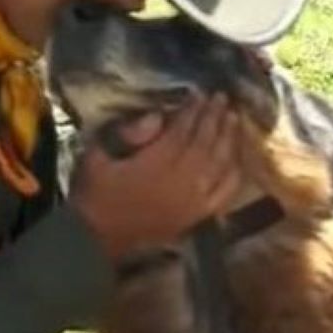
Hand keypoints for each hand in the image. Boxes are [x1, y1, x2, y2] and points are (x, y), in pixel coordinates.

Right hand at [69, 93, 242, 261]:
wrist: (97, 239)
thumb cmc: (95, 194)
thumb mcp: (99, 155)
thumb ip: (129, 133)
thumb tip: (157, 116)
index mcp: (157, 162)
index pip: (183, 129)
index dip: (192, 109)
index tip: (200, 93)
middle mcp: (181, 178)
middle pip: (205, 141)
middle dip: (214, 117)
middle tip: (222, 98)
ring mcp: (194, 199)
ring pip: (219, 162)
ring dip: (228, 138)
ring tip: (233, 117)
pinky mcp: (198, 216)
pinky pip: (225, 192)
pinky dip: (234, 173)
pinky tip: (237, 159)